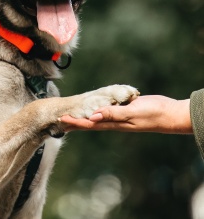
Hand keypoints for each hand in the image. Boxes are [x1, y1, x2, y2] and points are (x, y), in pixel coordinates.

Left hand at [60, 95, 192, 133]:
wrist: (170, 114)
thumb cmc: (153, 114)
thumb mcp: (133, 112)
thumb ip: (114, 114)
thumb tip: (94, 116)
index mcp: (114, 123)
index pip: (90, 123)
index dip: (75, 121)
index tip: (62, 119)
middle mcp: (115, 121)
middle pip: (91, 122)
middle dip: (76, 121)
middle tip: (61, 120)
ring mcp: (120, 116)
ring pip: (97, 117)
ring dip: (85, 116)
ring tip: (74, 115)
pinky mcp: (125, 109)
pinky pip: (107, 110)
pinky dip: (98, 109)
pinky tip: (95, 107)